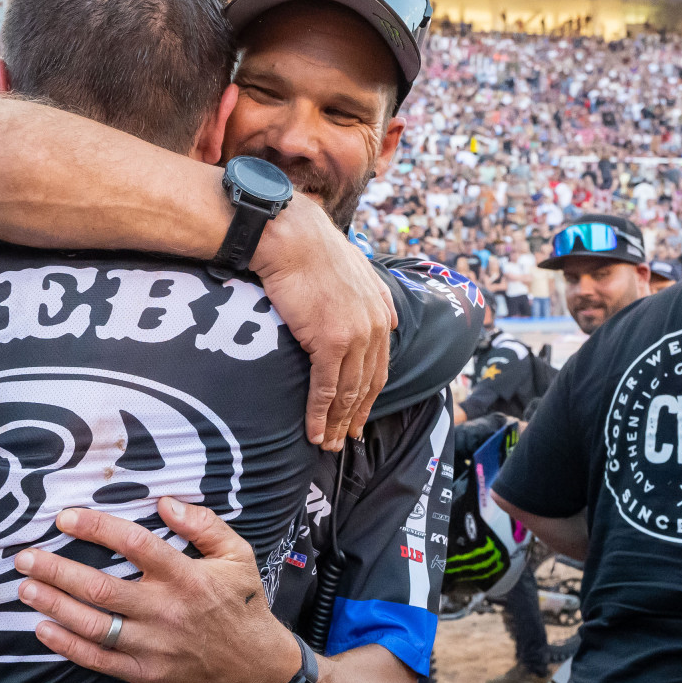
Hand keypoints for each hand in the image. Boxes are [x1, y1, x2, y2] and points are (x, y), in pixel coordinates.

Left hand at [13, 498, 299, 682]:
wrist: (254, 667)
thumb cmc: (241, 605)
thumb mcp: (238, 555)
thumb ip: (205, 525)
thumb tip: (166, 502)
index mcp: (186, 577)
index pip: (134, 544)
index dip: (96, 528)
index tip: (64, 519)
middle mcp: (165, 611)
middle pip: (101, 588)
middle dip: (57, 571)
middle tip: (25, 557)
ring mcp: (153, 646)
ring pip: (93, 625)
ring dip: (54, 605)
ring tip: (25, 588)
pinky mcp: (145, 673)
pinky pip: (98, 660)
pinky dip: (67, 646)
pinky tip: (44, 629)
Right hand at [251, 198, 394, 449]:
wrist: (292, 237)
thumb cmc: (312, 248)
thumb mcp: (357, 268)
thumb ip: (375, 296)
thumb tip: (389, 321)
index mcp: (380, 312)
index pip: (379, 365)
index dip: (370, 396)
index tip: (360, 417)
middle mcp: (373, 327)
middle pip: (368, 384)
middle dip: (356, 417)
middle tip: (346, 441)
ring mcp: (354, 335)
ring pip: (349, 392)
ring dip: (338, 423)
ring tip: (328, 445)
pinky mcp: (330, 341)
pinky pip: (327, 388)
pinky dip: (321, 415)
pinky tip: (315, 432)